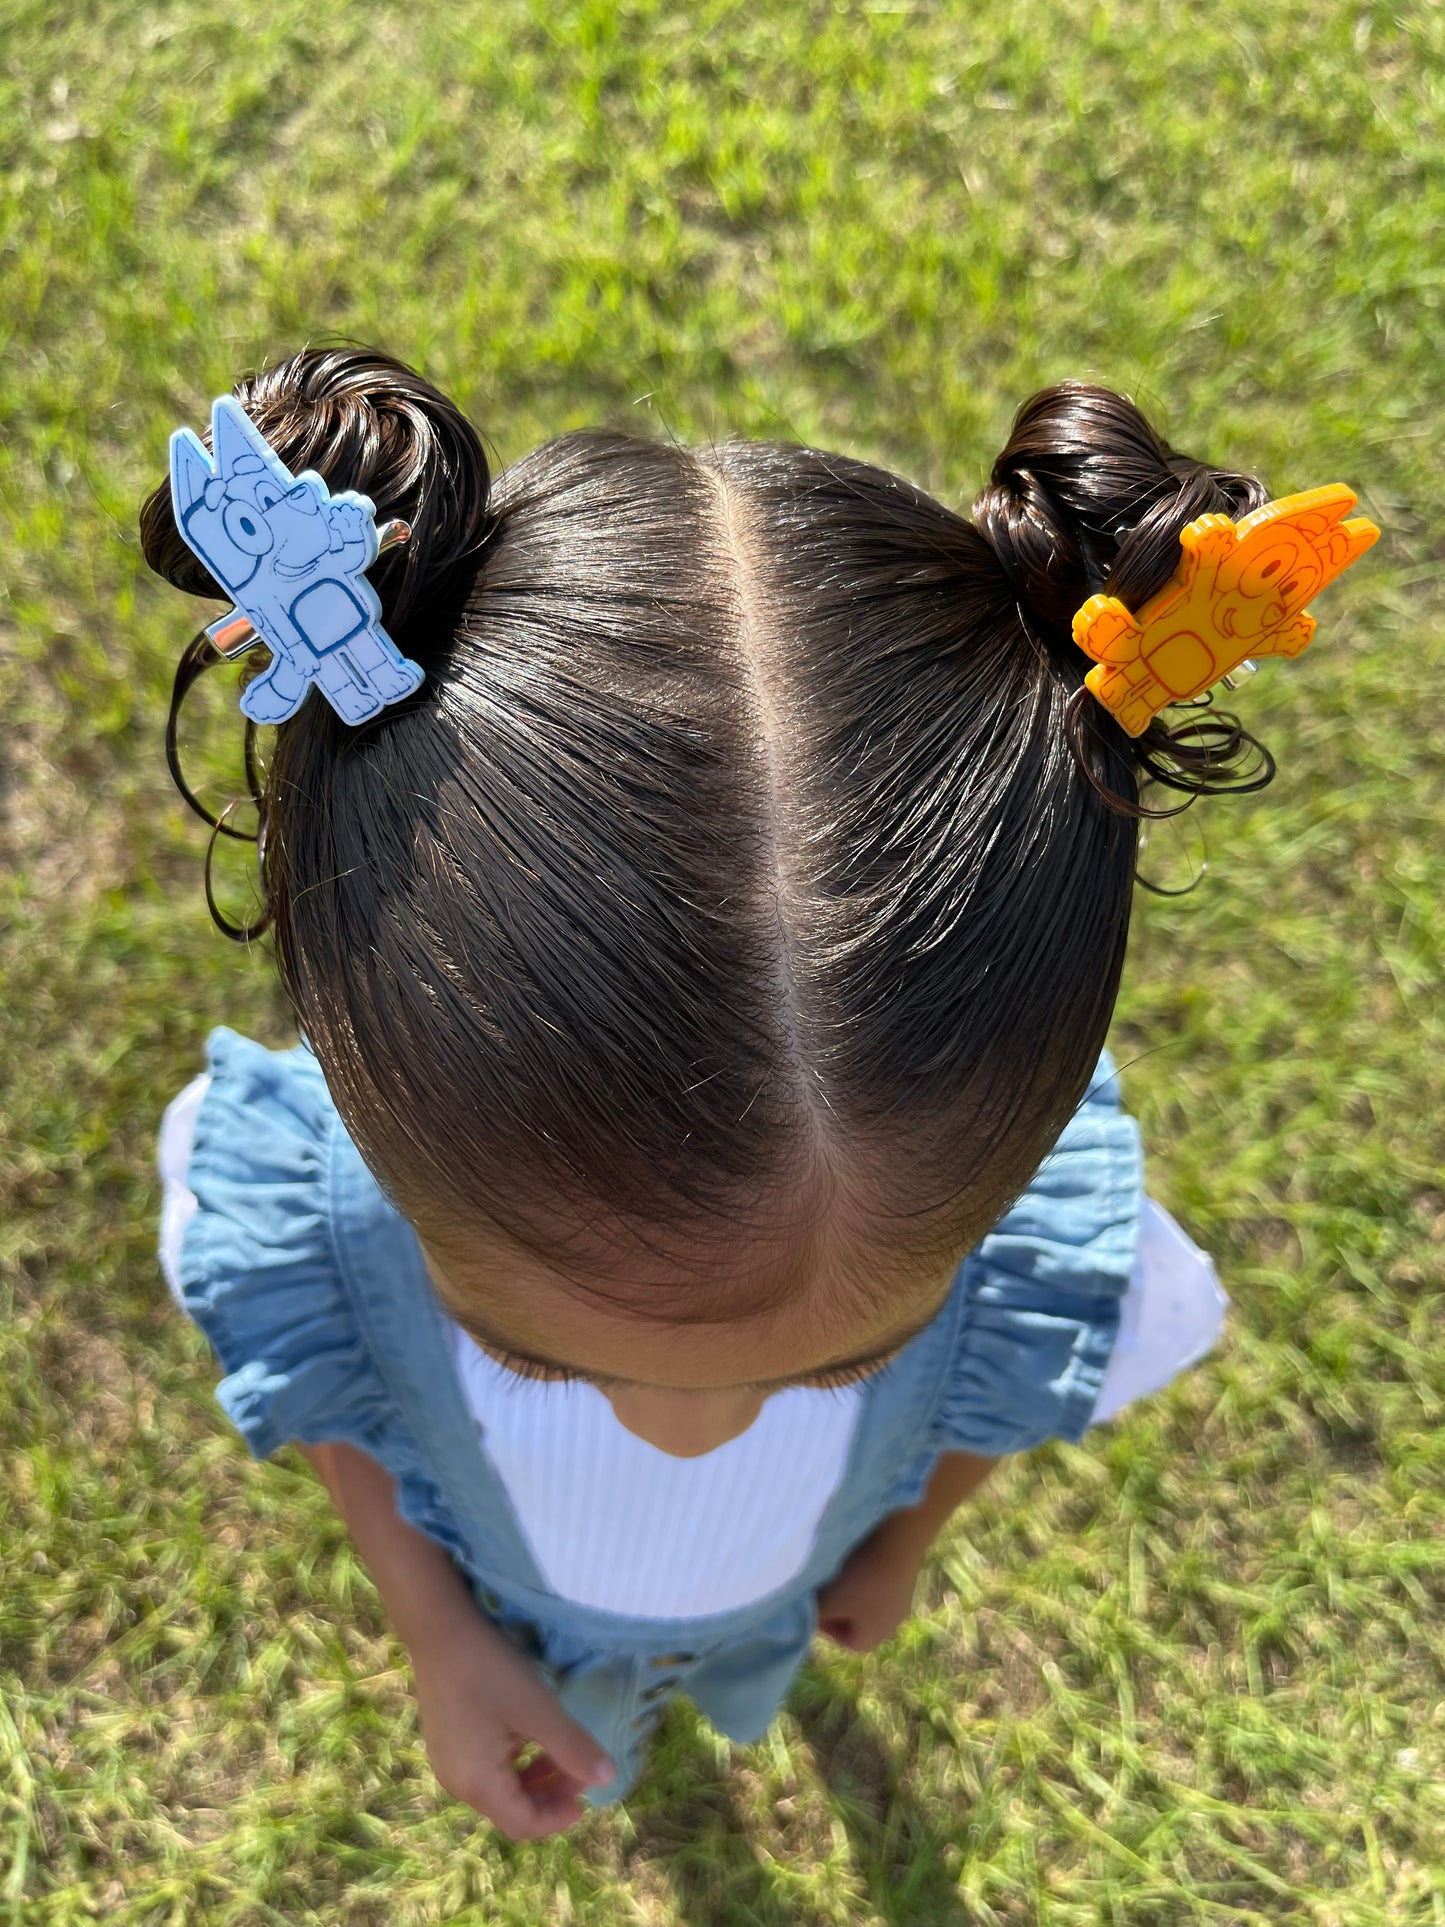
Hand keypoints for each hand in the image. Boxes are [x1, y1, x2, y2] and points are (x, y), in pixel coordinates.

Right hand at [411, 1609, 614, 1838]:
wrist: (439, 1629)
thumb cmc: (490, 1671)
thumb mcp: (538, 1709)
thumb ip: (572, 1747)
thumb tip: (607, 1778)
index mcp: (478, 1784)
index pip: (523, 1824)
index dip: (559, 1818)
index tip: (588, 1798)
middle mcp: (458, 1782)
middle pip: (511, 1809)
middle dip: (551, 1796)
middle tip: (581, 1770)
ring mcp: (449, 1761)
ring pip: (500, 1788)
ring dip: (535, 1779)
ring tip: (562, 1754)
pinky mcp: (448, 1741)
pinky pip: (487, 1768)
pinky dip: (516, 1763)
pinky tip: (531, 1737)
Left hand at [815, 1521, 927, 1653]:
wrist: (898, 1544)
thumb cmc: (860, 1580)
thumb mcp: (828, 1601)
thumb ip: (811, 1614)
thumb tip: (800, 1616)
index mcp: (873, 1637)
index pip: (844, 1640)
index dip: (824, 1624)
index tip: (813, 1604)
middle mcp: (892, 1624)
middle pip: (856, 1619)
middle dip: (838, 1604)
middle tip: (823, 1585)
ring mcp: (902, 1599)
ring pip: (868, 1598)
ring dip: (851, 1586)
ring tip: (837, 1568)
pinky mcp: (906, 1576)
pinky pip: (880, 1580)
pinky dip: (865, 1570)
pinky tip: (857, 1555)